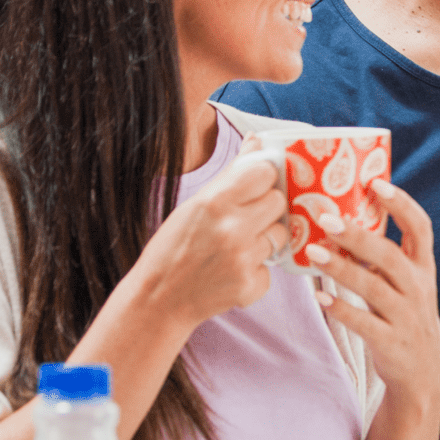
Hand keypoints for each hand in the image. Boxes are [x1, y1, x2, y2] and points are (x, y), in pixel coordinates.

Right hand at [136, 157, 288, 336]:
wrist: (159, 299)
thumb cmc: (173, 248)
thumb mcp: (195, 205)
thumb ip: (231, 174)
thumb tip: (256, 140)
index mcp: (215, 202)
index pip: (264, 172)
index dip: (264, 176)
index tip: (257, 183)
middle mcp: (232, 229)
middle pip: (278, 201)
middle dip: (267, 207)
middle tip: (246, 217)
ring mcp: (244, 259)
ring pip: (280, 234)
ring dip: (265, 237)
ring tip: (236, 245)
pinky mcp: (251, 285)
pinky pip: (272, 266)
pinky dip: (257, 267)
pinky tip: (233, 269)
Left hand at [303, 180, 439, 401]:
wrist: (423, 374)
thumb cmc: (405, 316)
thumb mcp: (406, 283)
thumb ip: (383, 257)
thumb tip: (341, 219)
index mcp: (422, 267)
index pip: (421, 228)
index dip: (402, 204)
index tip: (377, 183)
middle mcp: (418, 288)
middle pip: (390, 256)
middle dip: (359, 236)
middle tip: (327, 218)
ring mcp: (406, 316)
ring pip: (374, 288)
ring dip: (342, 269)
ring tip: (312, 252)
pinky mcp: (391, 343)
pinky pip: (364, 323)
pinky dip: (342, 309)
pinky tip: (319, 297)